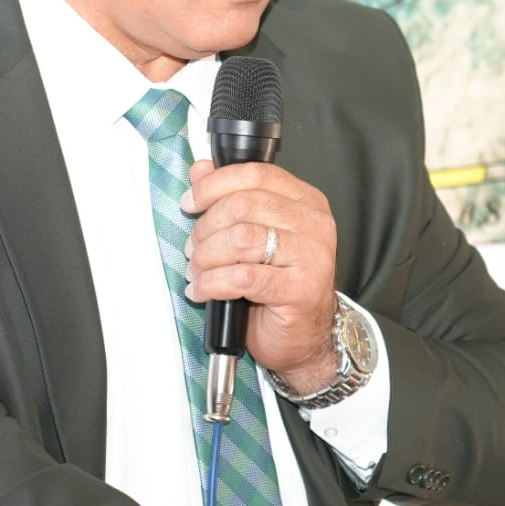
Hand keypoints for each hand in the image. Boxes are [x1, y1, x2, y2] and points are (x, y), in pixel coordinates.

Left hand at [182, 158, 339, 392]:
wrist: (305, 336)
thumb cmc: (280, 286)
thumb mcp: (255, 234)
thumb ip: (230, 197)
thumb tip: (201, 169)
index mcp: (305, 201)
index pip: (256, 175)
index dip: (215, 185)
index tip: (191, 202)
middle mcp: (313, 224)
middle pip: (244, 205)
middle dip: (206, 227)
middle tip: (193, 247)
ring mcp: (311, 257)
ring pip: (241, 239)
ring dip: (206, 256)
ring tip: (198, 271)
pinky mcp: (300, 290)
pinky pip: (243, 277)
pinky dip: (213, 283)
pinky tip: (203, 290)